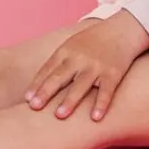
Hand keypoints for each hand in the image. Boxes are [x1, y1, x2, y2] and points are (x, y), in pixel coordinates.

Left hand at [25, 12, 148, 121]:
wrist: (121, 31)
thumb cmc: (91, 42)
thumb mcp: (71, 46)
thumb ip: (56, 64)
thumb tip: (37, 86)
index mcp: (65, 52)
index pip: (47, 70)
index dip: (37, 85)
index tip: (28, 99)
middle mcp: (78, 59)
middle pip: (60, 77)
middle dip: (46, 92)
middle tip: (34, 107)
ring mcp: (96, 66)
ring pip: (81, 85)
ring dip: (70, 100)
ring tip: (59, 115)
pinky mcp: (113, 73)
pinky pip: (106, 91)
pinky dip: (101, 104)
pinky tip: (96, 117)